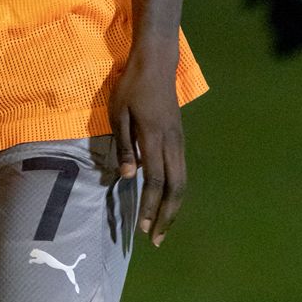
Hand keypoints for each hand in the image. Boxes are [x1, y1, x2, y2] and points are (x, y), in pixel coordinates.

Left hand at [109, 44, 185, 247]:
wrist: (156, 63)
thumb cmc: (131, 86)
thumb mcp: (118, 112)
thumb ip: (124, 145)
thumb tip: (128, 178)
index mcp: (154, 138)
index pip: (155, 181)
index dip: (150, 206)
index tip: (143, 227)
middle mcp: (172, 143)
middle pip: (175, 187)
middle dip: (167, 215)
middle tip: (156, 238)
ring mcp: (179, 140)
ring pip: (182, 180)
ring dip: (173, 206)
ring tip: (162, 225)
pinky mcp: (179, 137)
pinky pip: (181, 170)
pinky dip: (175, 190)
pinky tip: (166, 198)